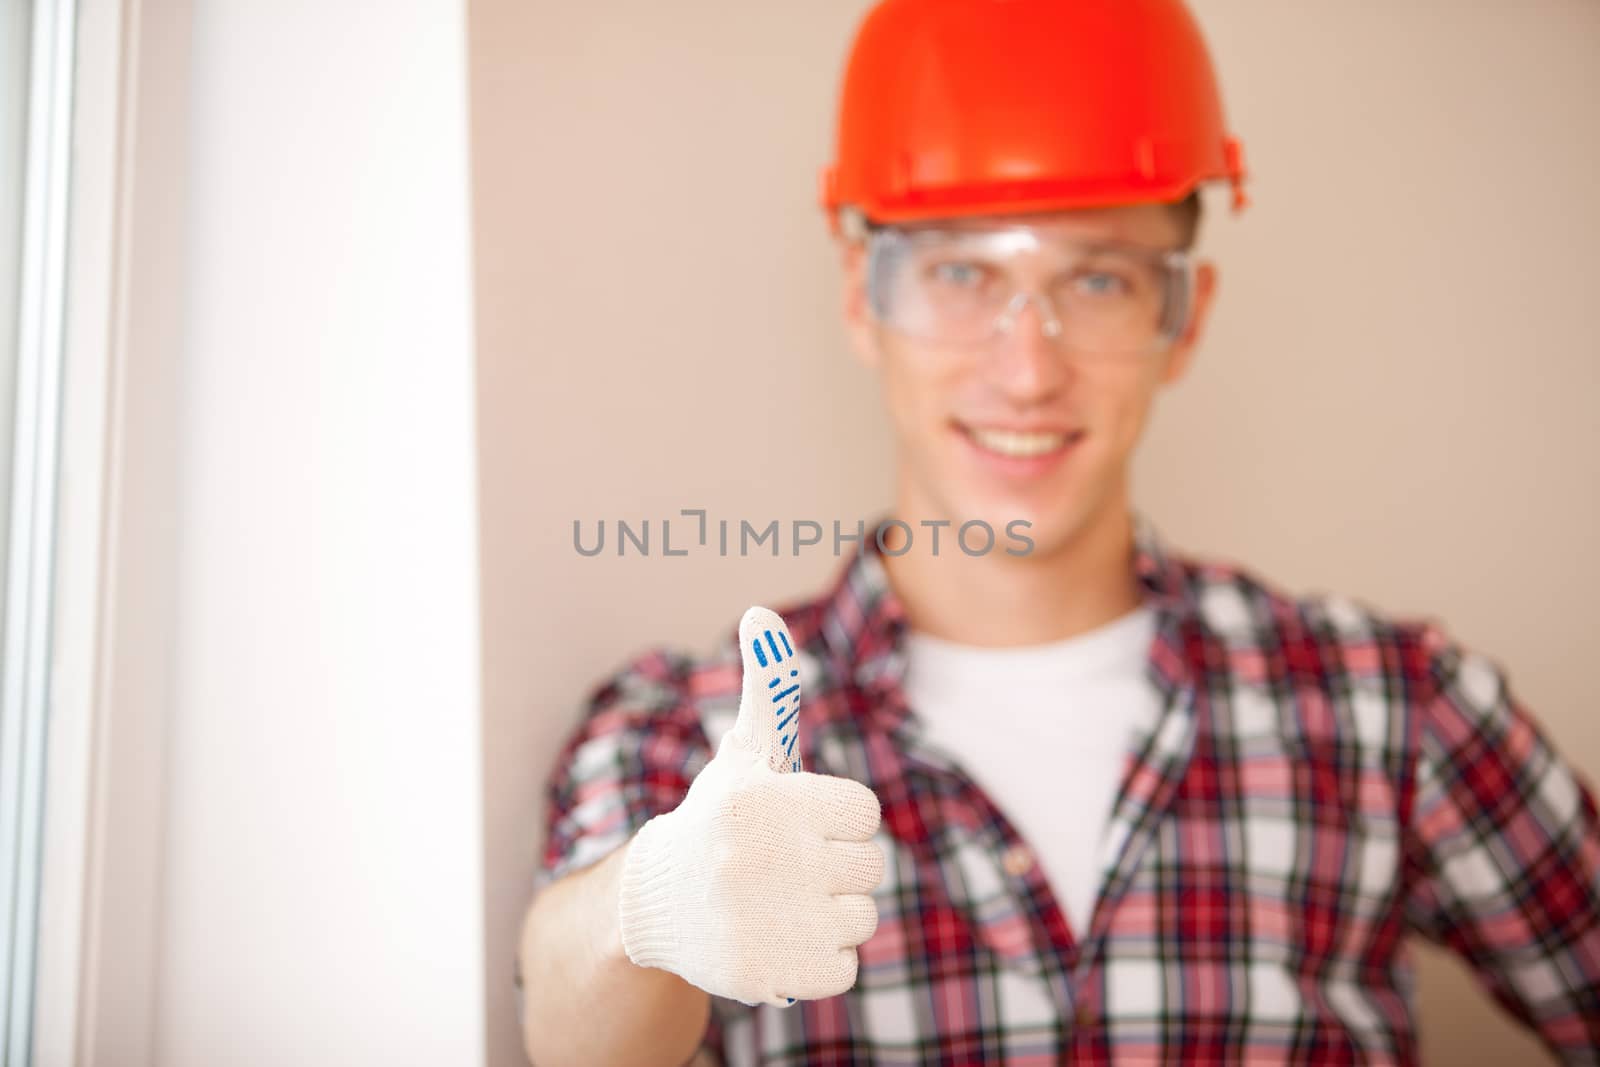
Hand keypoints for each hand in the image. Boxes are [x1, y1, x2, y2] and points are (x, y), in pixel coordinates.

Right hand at [616, 606, 884, 1006]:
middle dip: (836, 870)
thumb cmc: (716, 821)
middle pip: (870, 868)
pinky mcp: (766, 975)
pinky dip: (819, 962)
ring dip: (830, 918)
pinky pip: (845, 969)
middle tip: (785, 871)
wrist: (654, 906)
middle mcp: (760, 858)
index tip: (797, 828)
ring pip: (862, 920)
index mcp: (765, 800)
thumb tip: (761, 610)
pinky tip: (777, 943)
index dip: (836, 822)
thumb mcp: (744, 755)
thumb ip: (768, 689)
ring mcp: (763, 921)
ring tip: (779, 906)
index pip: (865, 814)